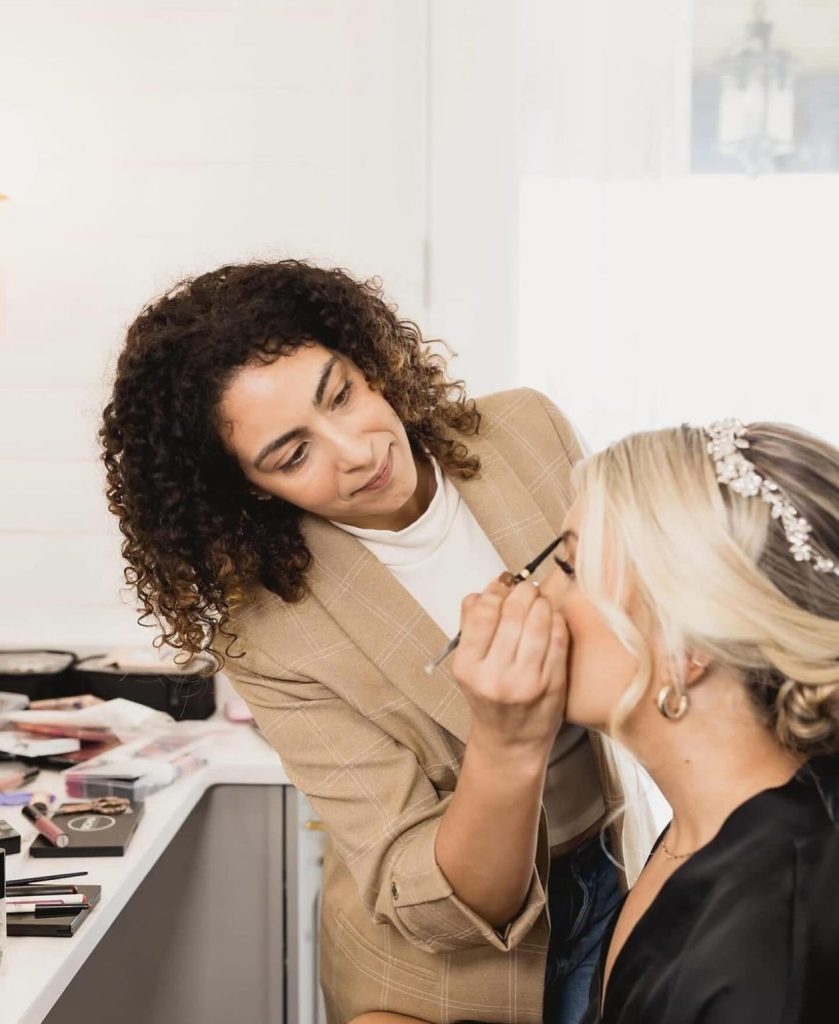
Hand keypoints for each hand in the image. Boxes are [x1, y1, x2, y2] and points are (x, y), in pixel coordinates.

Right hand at [452, 576, 567, 753]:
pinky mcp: (553, 685)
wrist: (510, 741)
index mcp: (468, 668)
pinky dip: (557, 620)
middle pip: (512, 613)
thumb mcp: (468, 665)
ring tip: (539, 601)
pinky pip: (558, 638)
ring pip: (538, 622)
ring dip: (541, 603)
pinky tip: (552, 618)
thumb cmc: (489, 697)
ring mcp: (526, 682)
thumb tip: (486, 589)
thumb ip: (470, 625)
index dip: (495, 591)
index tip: (502, 584)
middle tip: (525, 589)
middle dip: (522, 592)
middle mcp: (495, 676)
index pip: (482, 613)